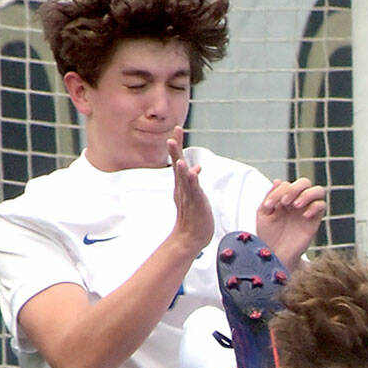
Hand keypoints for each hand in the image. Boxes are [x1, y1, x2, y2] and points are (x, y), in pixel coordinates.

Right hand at [168, 138, 214, 255]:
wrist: (189, 238)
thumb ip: (192, 181)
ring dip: (180, 166)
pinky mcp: (195, 204)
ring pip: (183, 178)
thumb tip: (195, 168)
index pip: (179, 161)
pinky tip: (192, 172)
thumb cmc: (193, 217)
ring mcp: (188, 196)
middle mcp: (183, 188)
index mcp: (182, 184)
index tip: (177, 129)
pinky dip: (192, 181)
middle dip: (175, 150)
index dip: (177, 145)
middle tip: (172, 136)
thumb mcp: (194, 195)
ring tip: (177, 154)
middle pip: (178, 166)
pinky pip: (193, 191)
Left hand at [256, 177, 325, 269]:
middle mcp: (297, 202)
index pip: (286, 184)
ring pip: (318, 190)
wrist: (276, 255)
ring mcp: (307, 210)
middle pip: (305, 182)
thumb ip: (269, 197)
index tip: (269, 206)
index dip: (278, 191)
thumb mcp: (263, 214)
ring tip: (295, 206)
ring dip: (307, 194)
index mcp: (284, 198)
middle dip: (295, 188)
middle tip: (285, 202)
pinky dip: (314, 207)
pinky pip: (322, 206)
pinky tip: (304, 216)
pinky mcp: (314, 221)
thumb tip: (278, 181)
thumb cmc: (268, 236)